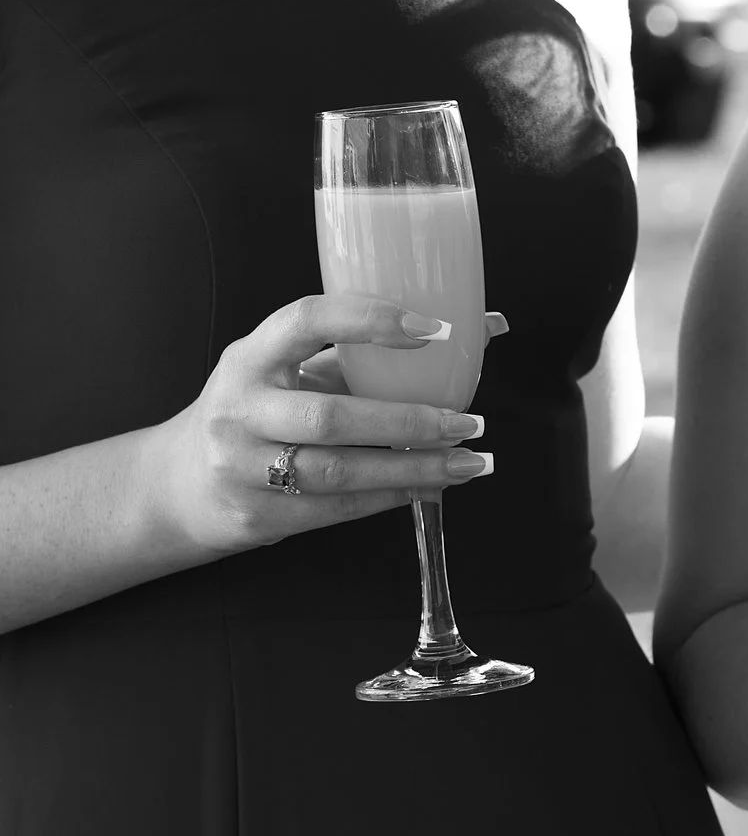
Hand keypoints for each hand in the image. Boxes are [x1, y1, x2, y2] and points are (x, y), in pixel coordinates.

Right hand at [143, 295, 494, 556]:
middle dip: (410, 422)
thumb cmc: (257, 412)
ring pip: (338, 471)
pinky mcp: (255, 514)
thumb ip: (370, 352)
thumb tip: (481, 326)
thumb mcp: (295, 371)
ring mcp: (240, 465)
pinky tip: (431, 488)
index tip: (435, 330)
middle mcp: (240, 408)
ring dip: (413, 469)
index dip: (370, 321)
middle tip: (469, 421)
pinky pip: (335, 509)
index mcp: (251, 357)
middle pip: (331, 416)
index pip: (306, 322)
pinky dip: (391, 498)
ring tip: (468, 463)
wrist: (177, 485)